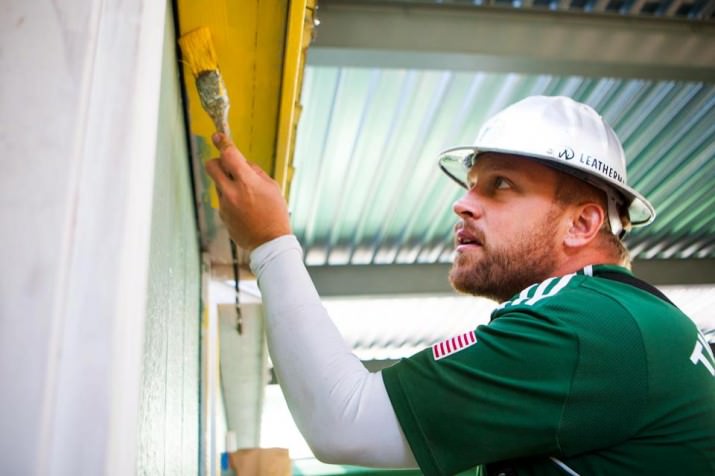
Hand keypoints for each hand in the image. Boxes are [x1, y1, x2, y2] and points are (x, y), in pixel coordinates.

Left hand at [205, 133, 291, 250]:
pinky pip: (223, 200)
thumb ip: (255, 172)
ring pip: (218, 184)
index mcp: (246, 182)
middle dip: (218, 161)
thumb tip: (243, 164)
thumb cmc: (275, 214)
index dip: (222, 142)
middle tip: (228, 165)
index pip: (229, 155)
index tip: (217, 136)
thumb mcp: (272, 187)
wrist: (270, 242)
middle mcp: (231, 192)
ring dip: (228, 184)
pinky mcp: (222, 216)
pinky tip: (246, 210)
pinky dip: (231, 200)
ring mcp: (224, 205)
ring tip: (247, 197)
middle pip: (211, 166)